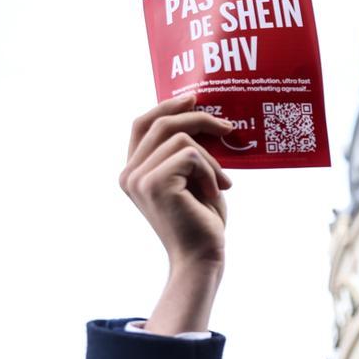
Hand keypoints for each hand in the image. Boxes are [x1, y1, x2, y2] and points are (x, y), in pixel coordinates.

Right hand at [121, 95, 234, 333]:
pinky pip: (192, 156)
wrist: (202, 258)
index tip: (193, 100)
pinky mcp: (156, 183)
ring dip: (211, 160)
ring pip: (181, 138)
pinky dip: (211, 172)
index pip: (141, 125)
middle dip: (199, 119)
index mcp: (134, 173)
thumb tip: (201, 116)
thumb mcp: (193, 180)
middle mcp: (129, 174)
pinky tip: (216, 194)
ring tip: (221, 185)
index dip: (165, 106)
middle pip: (161, 123)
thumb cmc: (202, 222)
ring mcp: (139, 178)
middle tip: (229, 126)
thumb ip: (186, 153)